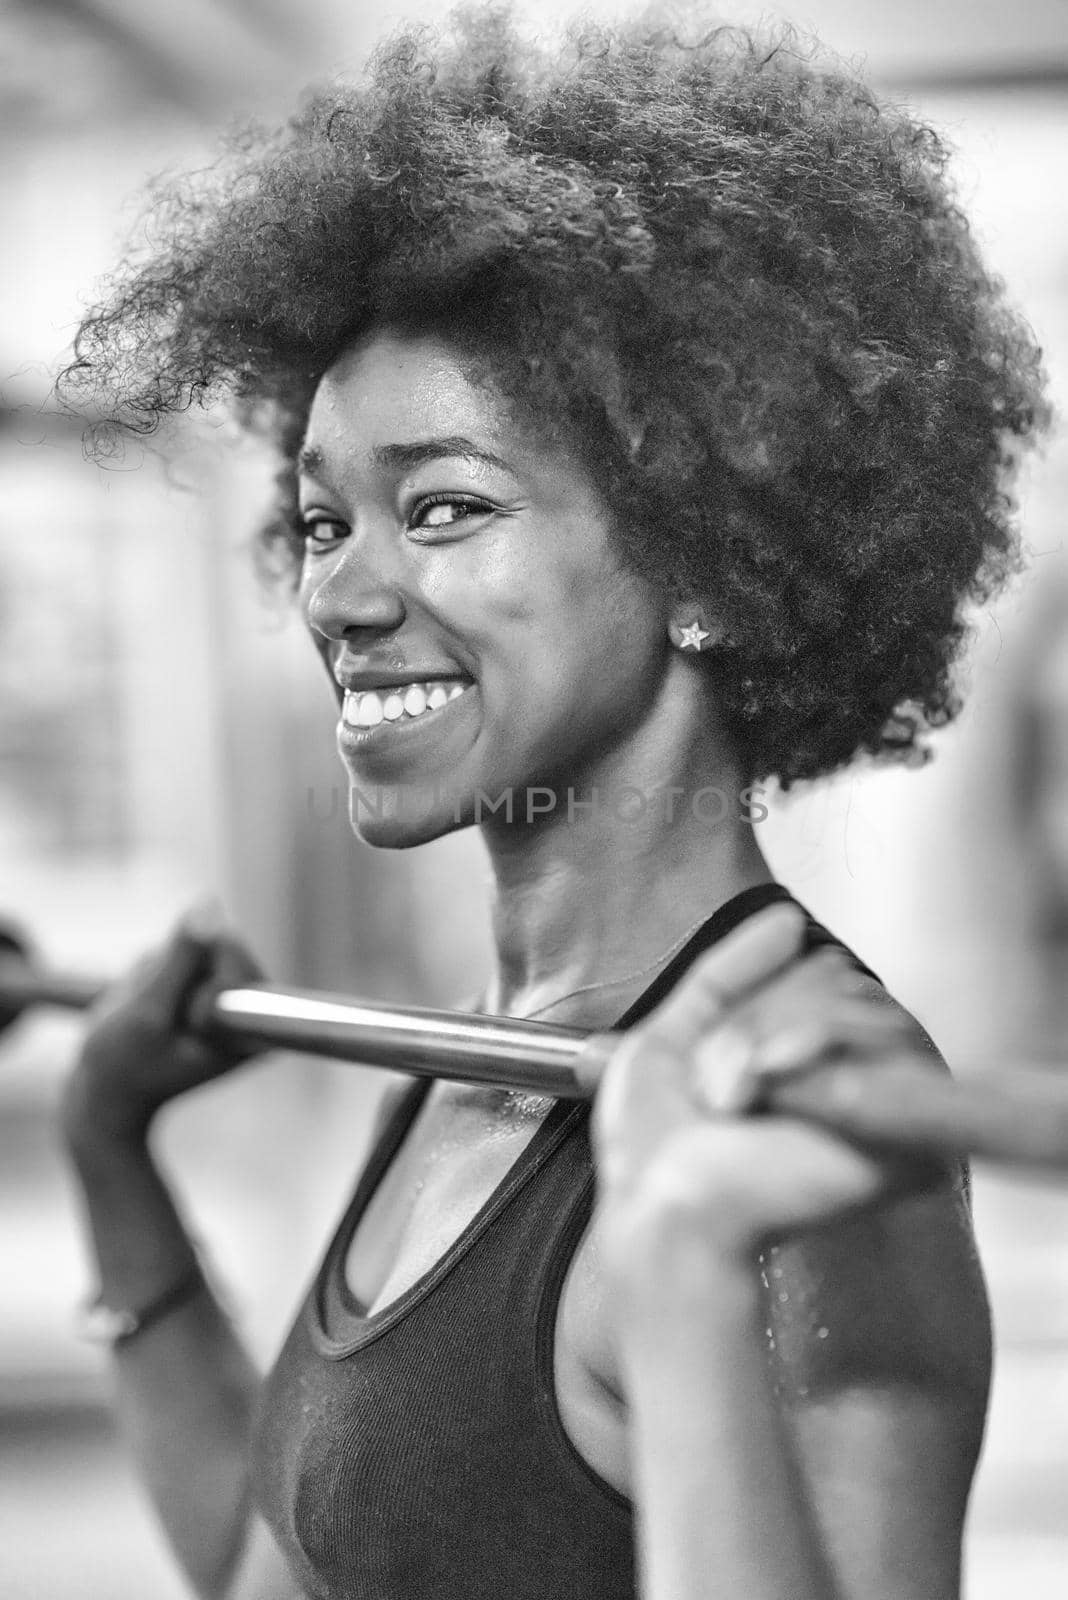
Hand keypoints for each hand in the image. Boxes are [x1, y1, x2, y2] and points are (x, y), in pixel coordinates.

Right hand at [60, 906, 266, 1148]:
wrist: (102, 1097)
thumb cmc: (121, 1068)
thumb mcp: (145, 1012)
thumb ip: (179, 959)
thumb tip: (209, 904)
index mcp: (247, 1030)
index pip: (233, 953)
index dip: (194, 966)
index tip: (179, 1012)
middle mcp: (247, 1014)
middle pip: (218, 943)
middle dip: (172, 967)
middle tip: (153, 1014)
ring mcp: (226, 1002)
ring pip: (194, 946)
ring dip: (157, 972)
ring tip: (146, 1017)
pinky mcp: (203, 991)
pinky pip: (178, 954)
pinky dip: (151, 973)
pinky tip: (144, 1008)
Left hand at [590, 904, 945, 1293]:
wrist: (661, 1209)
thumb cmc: (656, 1150)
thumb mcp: (672, 1032)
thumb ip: (729, 971)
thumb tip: (789, 920)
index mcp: (819, 1064)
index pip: (819, 970)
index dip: (752, 1000)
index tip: (713, 1063)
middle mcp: (862, 1077)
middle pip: (831, 976)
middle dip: (752, 1021)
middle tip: (721, 1090)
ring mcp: (887, 1101)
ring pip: (842, 995)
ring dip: (759, 1040)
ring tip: (739, 1100)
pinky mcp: (899, 1126)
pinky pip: (857, 1033)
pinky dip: (792, 1054)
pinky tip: (770, 1097)